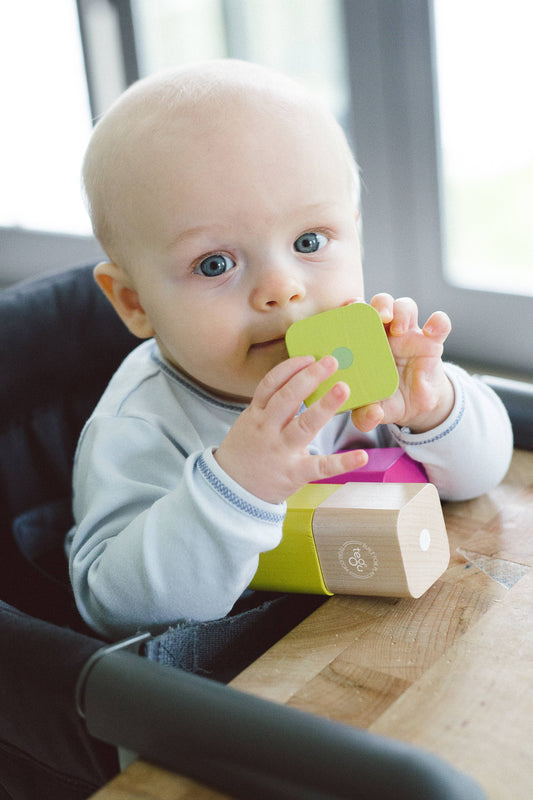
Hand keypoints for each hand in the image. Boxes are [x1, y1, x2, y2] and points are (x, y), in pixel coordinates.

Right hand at [215, 355, 367, 503]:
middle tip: (331, 361)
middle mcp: (267, 429)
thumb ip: (270, 406)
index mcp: (256, 415)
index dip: (290, 368)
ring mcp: (281, 451)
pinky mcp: (294, 473)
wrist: (230, 492)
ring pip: (304, 425)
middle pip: (287, 398)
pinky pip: (320, 466)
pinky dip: (342, 462)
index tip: (309, 356)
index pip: (271, 384)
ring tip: (343, 388)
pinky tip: (362, 456)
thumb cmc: (246, 453)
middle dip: (309, 377)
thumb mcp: (249, 424)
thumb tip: (298, 382)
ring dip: (325, 405)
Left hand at [351, 294, 454, 433]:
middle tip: (378, 317)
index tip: (348, 311)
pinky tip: (431, 331)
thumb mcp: (375, 411)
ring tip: (399, 328)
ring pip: (406, 306)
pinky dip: (438, 322)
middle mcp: (385, 334)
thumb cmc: (388, 401)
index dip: (351, 309)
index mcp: (364, 344)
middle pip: (381, 303)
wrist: (417, 405)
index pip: (355, 316)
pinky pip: (440, 323)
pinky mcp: (432, 341)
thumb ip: (366, 416)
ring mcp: (409, 335)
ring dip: (401, 310)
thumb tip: (372, 415)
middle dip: (378, 304)